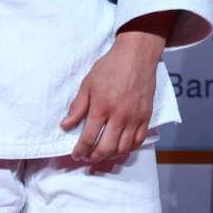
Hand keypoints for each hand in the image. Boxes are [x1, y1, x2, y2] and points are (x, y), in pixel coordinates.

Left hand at [61, 24, 166, 163]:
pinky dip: (129, 148)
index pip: (88, 138)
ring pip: (123, 148)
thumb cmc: (110, 67)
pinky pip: (139, 140)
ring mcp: (135, 117)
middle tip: (88, 157)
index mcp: (101, 107)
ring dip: (111, 156)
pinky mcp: (146, 115)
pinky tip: (121, 147)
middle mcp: (119, 116)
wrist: (136, 55)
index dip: (80, 151)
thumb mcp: (88, 84)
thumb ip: (77, 107)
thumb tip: (65, 125)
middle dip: (94, 157)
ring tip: (103, 154)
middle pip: (106, 148)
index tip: (76, 155)